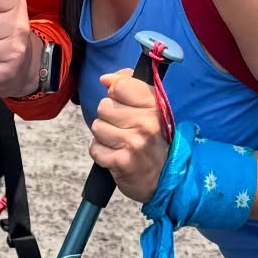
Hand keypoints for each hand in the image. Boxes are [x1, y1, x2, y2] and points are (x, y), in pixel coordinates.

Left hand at [89, 69, 168, 202]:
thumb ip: (128, 85)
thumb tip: (105, 79)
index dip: (115, 93)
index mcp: (153, 105)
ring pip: (97, 126)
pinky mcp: (121, 162)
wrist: (163, 178)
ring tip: (119, 142)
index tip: (122, 103)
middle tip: (123, 128)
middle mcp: (145, 123)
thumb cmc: (152, 140)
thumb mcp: (149, 108)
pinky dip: (101, 152)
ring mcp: (133, 143)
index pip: (120, 86)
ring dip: (104, 135)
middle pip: (104, 106)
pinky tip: (114, 154)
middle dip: (108, 117)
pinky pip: (95, 148)